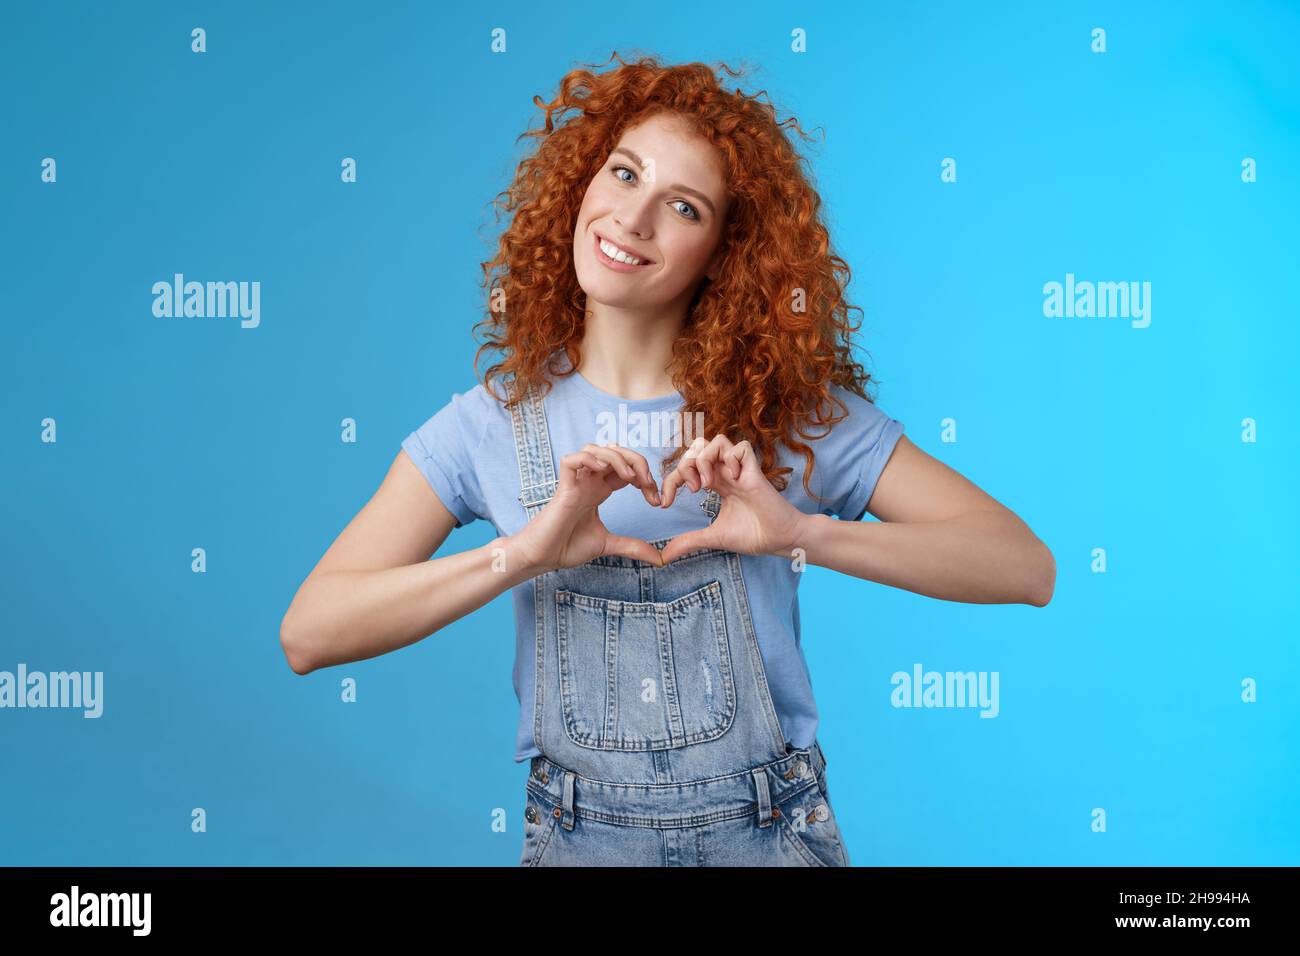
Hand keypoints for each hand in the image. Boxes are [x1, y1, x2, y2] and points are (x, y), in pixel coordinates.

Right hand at [509, 443, 665, 571]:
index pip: (625, 469)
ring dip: (616, 457)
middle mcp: (588, 481)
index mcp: (598, 490)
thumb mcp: (609, 545)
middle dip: (636, 461)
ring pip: (594, 449)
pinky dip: (588, 458)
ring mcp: (575, 482)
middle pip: (614, 452)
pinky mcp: (562, 488)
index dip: (645, 477)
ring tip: (630, 477)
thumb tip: (660, 559)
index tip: (656, 500)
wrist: (542, 558)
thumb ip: (633, 547)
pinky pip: (570, 459)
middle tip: (648, 483)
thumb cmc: (567, 547)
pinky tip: (602, 470)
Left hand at [657, 434, 810, 563]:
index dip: (670, 481)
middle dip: (685, 465)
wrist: (780, 540)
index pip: (686, 468)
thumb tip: (664, 556)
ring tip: (708, 485)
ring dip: (704, 460)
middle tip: (692, 490)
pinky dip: (730, 460)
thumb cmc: (753, 535)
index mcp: (716, 483)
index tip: (665, 504)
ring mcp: (740, 470)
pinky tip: (732, 480)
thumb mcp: (712, 538)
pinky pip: (741, 447)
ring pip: (717, 441)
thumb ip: (688, 542)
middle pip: (698, 447)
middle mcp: (726, 473)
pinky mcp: (755, 472)